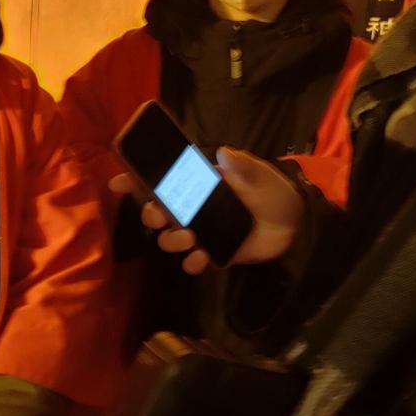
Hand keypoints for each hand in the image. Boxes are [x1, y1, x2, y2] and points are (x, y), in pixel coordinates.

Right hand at [111, 148, 303, 274]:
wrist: (296, 225)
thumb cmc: (275, 193)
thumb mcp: (262, 175)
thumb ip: (243, 166)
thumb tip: (223, 153)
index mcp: (200, 184)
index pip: (163, 180)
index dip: (137, 181)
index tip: (118, 182)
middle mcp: (196, 207)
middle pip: (158, 211)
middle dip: (151, 214)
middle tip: (161, 216)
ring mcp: (203, 231)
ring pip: (171, 238)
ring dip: (171, 240)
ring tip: (188, 239)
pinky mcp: (214, 253)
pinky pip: (193, 261)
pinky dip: (192, 262)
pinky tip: (201, 258)